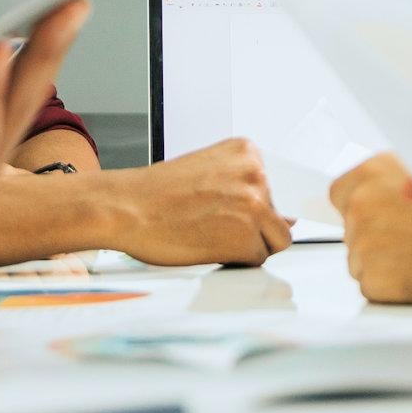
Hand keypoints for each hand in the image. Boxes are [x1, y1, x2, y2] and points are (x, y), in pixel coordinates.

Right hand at [106, 138, 291, 265]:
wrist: (126, 207)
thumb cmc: (157, 193)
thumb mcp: (209, 172)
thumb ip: (246, 187)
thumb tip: (285, 217)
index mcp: (247, 152)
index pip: (278, 187)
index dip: (257, 206)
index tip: (237, 211)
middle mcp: (256, 175)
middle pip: (279, 215)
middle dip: (253, 226)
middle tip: (213, 223)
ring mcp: (254, 206)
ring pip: (276, 240)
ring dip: (250, 245)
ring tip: (213, 235)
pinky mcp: (246, 238)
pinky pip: (258, 259)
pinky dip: (237, 260)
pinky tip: (209, 246)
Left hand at [329, 153, 411, 304]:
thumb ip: (406, 180)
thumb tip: (393, 186)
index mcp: (373, 173)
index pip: (344, 191)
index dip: (365, 202)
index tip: (382, 210)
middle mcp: (362, 207)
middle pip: (355, 226)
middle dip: (379, 232)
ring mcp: (365, 247)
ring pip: (363, 257)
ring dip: (385, 259)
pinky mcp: (375, 284)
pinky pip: (374, 285)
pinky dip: (395, 284)